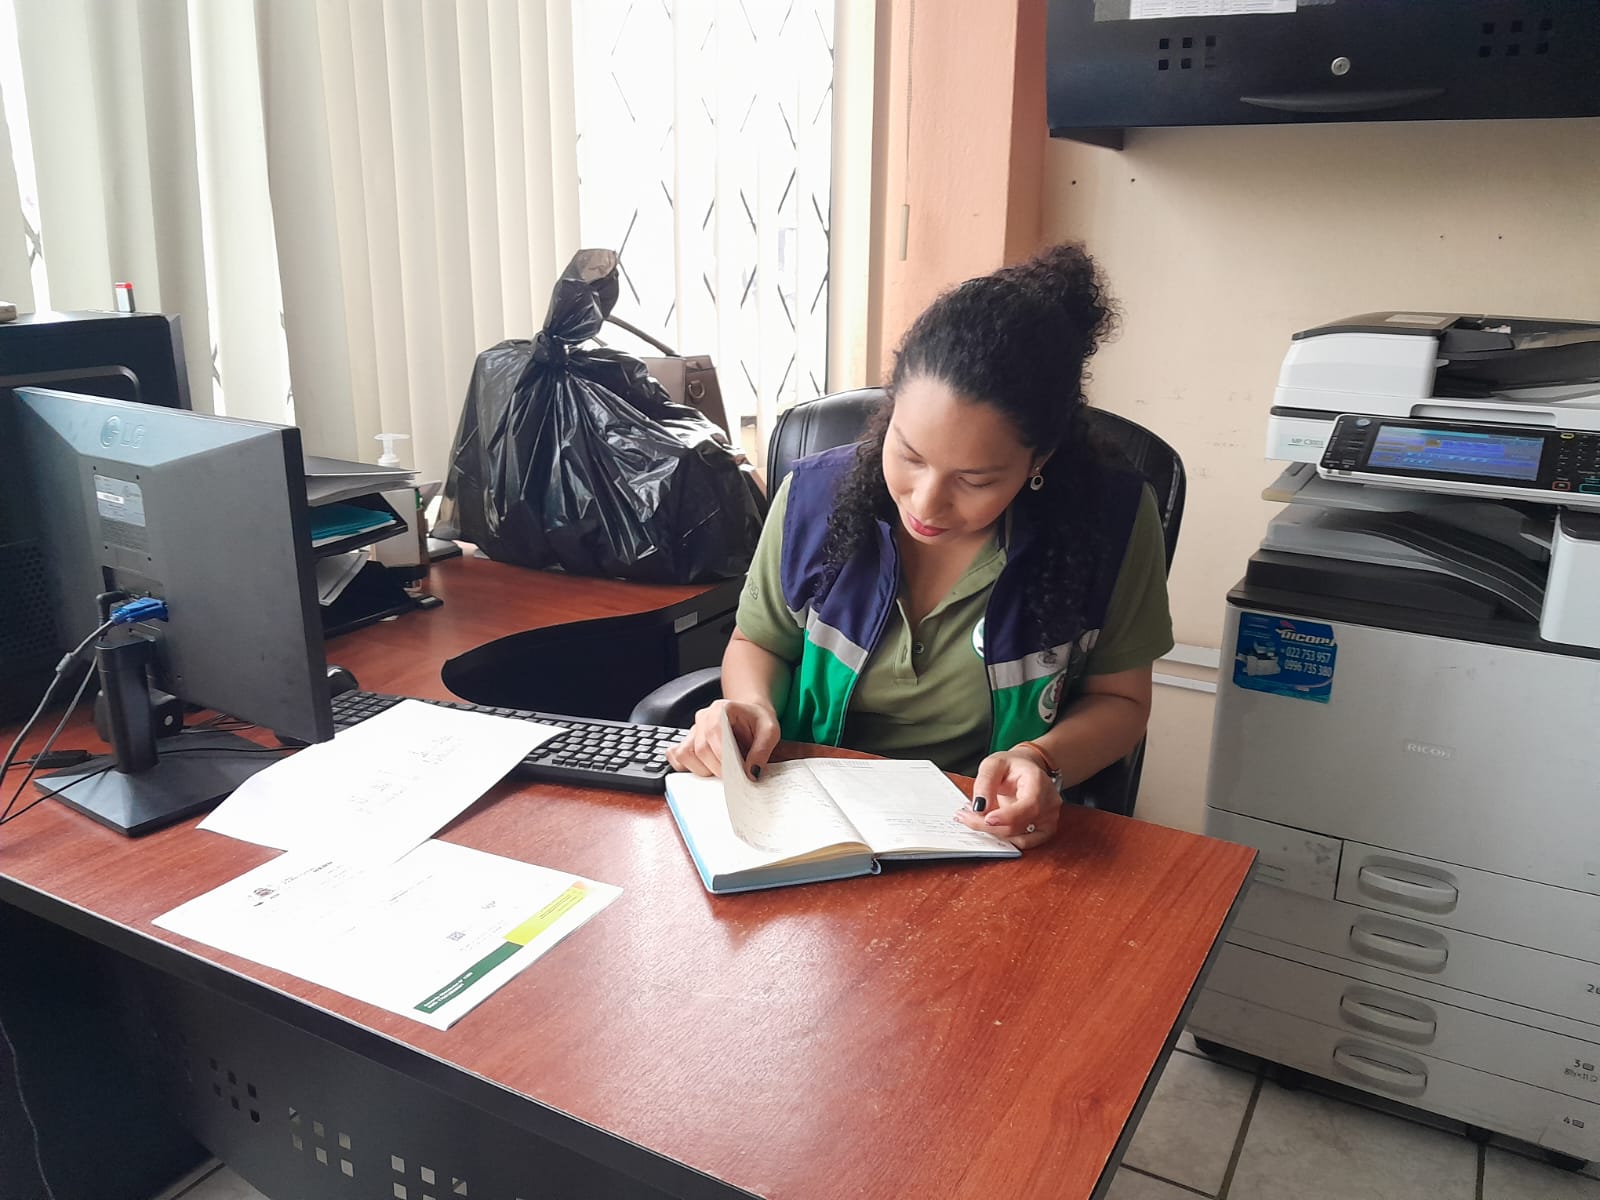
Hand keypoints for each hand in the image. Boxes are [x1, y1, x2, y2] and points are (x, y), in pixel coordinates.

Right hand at [664, 699, 780, 779]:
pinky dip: (686, 767)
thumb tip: (751, 773)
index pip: (714, 735)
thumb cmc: (758, 721)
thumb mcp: (770, 731)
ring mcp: (693, 729)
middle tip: (734, 777)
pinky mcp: (687, 741)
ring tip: (721, 770)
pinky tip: (705, 769)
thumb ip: (762, 751)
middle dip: (718, 768)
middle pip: (700, 749)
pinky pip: (676, 756)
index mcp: (721, 709)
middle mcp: (703, 717)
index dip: (724, 758)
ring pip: (685, 754)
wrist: (750, 716)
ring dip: (703, 770)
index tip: (737, 773)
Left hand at [953, 749, 1062, 849]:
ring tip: (974, 818)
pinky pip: (1023, 842)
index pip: (1030, 805)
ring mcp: (1049, 818)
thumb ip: (985, 782)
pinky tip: (989, 826)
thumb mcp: (993, 764)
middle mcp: (1048, 802)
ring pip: (1019, 837)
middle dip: (988, 825)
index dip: (1008, 816)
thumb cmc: (1012, 766)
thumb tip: (979, 807)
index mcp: (1039, 782)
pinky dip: (1003, 838)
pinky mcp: (1044, 830)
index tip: (986, 818)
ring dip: (993, 832)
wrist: (1025, 770)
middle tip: (965, 816)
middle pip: (1020, 824)